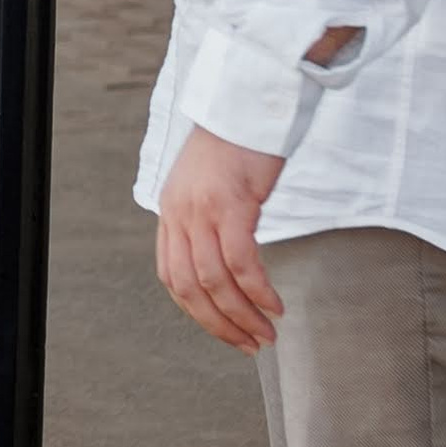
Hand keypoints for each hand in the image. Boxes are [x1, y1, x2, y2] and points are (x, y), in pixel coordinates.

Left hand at [156, 127, 286, 349]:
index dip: (198, 312)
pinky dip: (258, 290)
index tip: (225, 332)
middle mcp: (179, 214)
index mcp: (171, 212)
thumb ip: (208, 222)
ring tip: (267, 333)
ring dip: (242, 315)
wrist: (249, 102)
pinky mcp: (231, 204)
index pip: (172, 277)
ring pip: (215, 281)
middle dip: (220, 325)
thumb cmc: (239, 145)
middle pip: (190, 288)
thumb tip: (227, 263)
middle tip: (250, 345)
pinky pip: (241, 262)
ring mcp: (202, 210)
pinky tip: (274, 304)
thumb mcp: (209, 186)